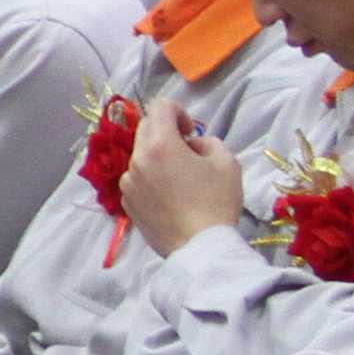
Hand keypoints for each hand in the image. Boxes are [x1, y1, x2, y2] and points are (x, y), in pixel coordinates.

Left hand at [122, 100, 249, 254]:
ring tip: (181, 178)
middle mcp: (137, 160)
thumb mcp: (226, 162)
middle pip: (146, 128)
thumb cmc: (217, 202)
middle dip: (166, 132)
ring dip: (158, 157)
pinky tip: (171, 197)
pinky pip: (137, 179)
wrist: (200, 247)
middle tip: (188, 152)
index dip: (178, 112)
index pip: (159, 107)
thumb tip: (192, 145)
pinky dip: (150, 178)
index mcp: (159, 145)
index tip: (191, 132)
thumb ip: (208, 142)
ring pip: (140, 155)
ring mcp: (128, 183)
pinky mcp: (127, 202)